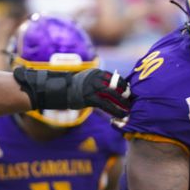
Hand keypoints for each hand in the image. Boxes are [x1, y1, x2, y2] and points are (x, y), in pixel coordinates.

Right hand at [13, 66, 132, 119]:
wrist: (55, 90)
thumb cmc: (70, 88)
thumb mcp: (84, 82)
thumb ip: (96, 83)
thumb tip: (109, 88)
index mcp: (96, 72)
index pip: (115, 78)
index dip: (124, 87)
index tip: (132, 94)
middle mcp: (95, 78)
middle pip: (117, 86)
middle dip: (127, 95)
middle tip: (135, 103)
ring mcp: (92, 87)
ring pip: (114, 96)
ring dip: (124, 104)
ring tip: (131, 111)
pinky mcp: (89, 98)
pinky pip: (106, 105)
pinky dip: (115, 111)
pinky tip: (121, 116)